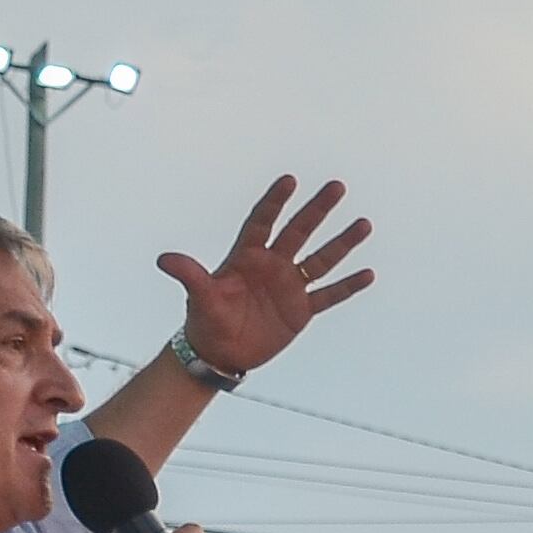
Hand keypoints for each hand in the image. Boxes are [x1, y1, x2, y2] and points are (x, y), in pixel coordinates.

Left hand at [158, 175, 376, 375]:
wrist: (219, 352)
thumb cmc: (205, 321)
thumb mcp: (199, 297)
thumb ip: (189, 275)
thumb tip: (164, 259)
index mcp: (246, 256)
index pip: (263, 221)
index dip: (275, 201)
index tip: (290, 180)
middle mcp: (272, 265)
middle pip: (299, 231)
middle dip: (318, 209)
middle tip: (337, 186)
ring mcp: (289, 287)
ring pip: (321, 260)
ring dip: (342, 243)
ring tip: (364, 224)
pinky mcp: (301, 311)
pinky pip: (329, 295)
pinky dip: (348, 286)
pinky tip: (368, 273)